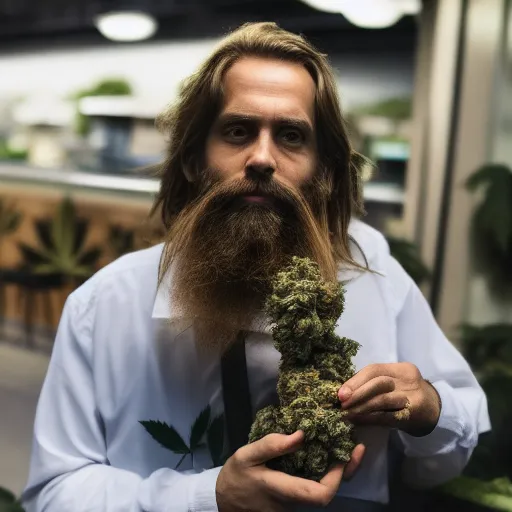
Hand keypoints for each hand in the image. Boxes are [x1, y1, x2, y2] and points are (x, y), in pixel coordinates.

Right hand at [216, 431, 364, 511]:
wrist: (225, 501)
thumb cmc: (236, 476)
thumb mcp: (246, 455)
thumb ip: (271, 445)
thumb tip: (301, 434)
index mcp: (282, 490)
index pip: (319, 495)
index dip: (337, 478)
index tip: (344, 453)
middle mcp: (294, 502)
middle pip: (329, 494)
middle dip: (347, 471)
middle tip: (357, 446)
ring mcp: (296, 503)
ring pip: (324, 489)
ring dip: (339, 469)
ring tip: (346, 443)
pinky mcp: (295, 498)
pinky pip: (316, 485)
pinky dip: (327, 469)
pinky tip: (329, 450)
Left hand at [339, 363, 440, 436]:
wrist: (437, 412)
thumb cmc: (408, 395)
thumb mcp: (396, 383)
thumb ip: (375, 383)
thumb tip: (345, 391)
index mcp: (401, 369)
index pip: (375, 369)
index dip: (356, 380)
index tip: (341, 392)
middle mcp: (408, 380)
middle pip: (378, 382)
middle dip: (357, 392)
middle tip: (341, 403)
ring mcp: (412, 397)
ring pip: (382, 399)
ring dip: (361, 407)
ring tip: (346, 413)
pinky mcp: (413, 414)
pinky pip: (387, 416)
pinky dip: (370, 418)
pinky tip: (358, 420)